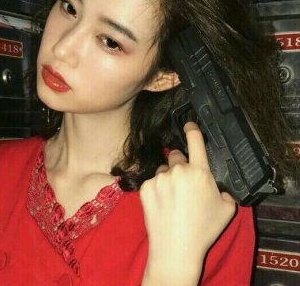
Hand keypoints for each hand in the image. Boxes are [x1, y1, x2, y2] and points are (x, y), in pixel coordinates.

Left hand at [140, 122, 235, 284]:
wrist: (175, 249)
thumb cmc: (203, 230)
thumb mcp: (227, 210)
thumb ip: (225, 191)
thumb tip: (217, 188)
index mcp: (199, 172)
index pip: (196, 141)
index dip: (192, 129)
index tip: (189, 123)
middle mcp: (178, 170)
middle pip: (177, 155)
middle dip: (181, 164)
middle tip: (184, 183)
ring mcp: (159, 178)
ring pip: (163, 169)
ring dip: (168, 177)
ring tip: (172, 198)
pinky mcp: (144, 187)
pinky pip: (152, 181)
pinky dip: (156, 189)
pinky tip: (162, 204)